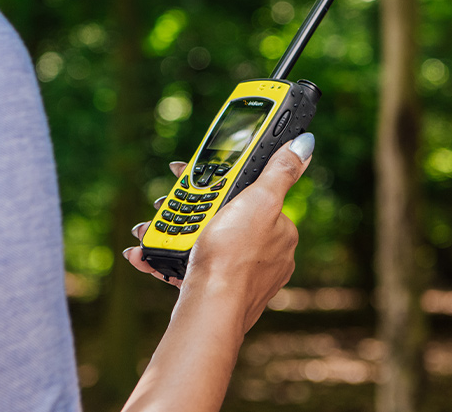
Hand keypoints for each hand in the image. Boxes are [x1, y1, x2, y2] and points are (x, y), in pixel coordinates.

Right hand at [124, 133, 312, 330]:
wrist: (209, 307)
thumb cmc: (234, 254)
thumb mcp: (260, 200)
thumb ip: (280, 172)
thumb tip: (305, 144)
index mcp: (279, 228)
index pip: (250, 193)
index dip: (221, 180)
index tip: (194, 174)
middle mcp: (265, 252)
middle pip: (224, 215)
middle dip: (192, 207)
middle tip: (167, 202)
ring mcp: (242, 272)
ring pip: (204, 239)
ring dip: (173, 230)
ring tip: (151, 228)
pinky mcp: (217, 287)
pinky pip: (190, 264)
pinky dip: (169, 257)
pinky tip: (147, 253)